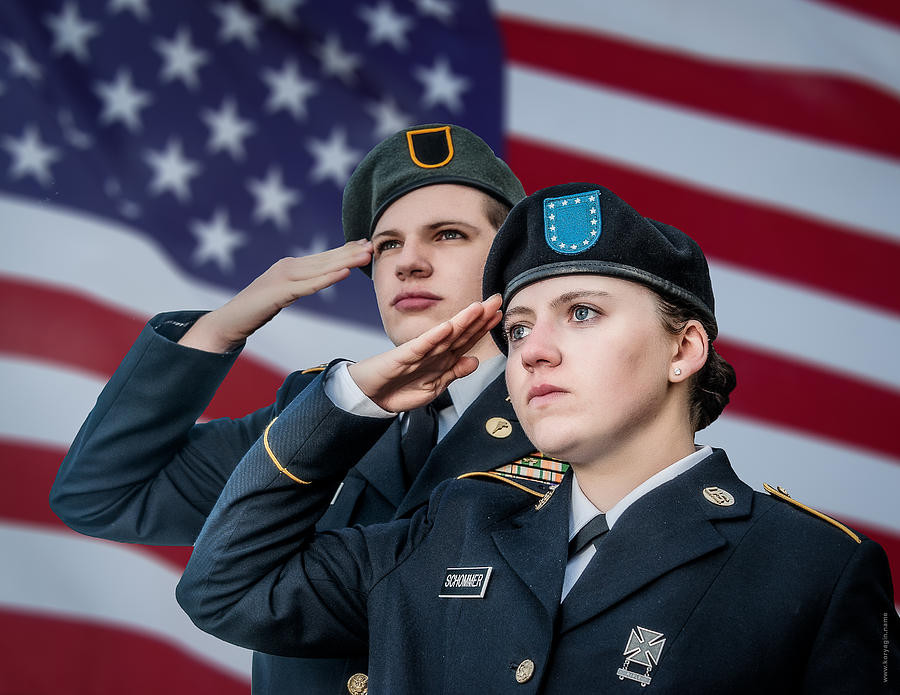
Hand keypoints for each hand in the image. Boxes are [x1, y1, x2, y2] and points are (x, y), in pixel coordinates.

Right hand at [179, 240, 372, 352]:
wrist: (229, 321)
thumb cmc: (255, 310)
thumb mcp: (282, 293)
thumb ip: (299, 285)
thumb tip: (317, 280)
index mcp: (289, 267)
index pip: (323, 257)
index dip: (345, 250)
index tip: (365, 244)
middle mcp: (287, 267)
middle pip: (325, 259)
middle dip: (350, 252)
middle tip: (373, 244)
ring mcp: (282, 278)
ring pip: (320, 269)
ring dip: (345, 261)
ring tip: (366, 255)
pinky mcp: (278, 293)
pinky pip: (308, 286)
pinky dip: (327, 279)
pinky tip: (344, 274)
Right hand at [347, 295, 502, 412]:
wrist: (370, 396)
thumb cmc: (400, 389)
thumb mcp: (434, 386)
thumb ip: (454, 373)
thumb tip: (475, 361)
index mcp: (442, 358)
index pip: (467, 339)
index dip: (483, 327)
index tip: (500, 314)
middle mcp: (433, 351)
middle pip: (460, 332)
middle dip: (479, 317)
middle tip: (496, 300)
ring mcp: (419, 352)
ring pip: (445, 335)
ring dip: (462, 321)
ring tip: (479, 308)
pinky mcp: (403, 357)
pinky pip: (421, 346)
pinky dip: (434, 337)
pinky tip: (448, 327)